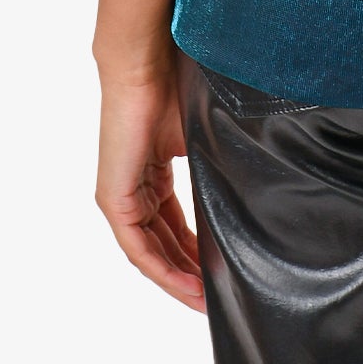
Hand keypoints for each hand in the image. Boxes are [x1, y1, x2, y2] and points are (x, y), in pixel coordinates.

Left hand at [95, 50, 204, 310]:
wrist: (146, 62)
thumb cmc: (175, 83)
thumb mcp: (200, 138)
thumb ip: (213, 169)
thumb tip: (248, 188)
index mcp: (151, 175)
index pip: (174, 226)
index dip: (198, 254)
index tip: (224, 273)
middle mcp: (132, 191)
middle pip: (163, 246)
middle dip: (191, 274)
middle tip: (220, 298)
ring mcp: (120, 197)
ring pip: (151, 253)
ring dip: (179, 280)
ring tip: (207, 301)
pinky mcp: (115, 198)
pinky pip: (138, 248)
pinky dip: (164, 270)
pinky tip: (189, 285)